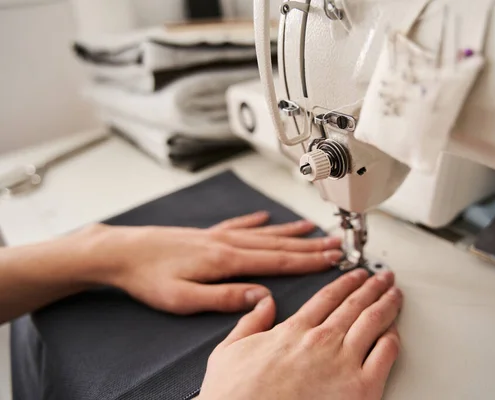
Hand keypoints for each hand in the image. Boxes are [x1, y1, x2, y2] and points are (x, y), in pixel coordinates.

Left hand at [87, 211, 342, 314]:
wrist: (122, 251)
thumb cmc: (148, 277)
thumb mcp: (183, 298)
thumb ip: (224, 298)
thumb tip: (261, 296)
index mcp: (227, 261)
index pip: (279, 262)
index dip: (309, 261)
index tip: (333, 259)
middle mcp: (228, 243)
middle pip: (279, 245)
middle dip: (311, 245)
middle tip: (337, 243)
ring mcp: (219, 235)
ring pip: (265, 233)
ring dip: (292, 232)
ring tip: (314, 229)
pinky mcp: (208, 234)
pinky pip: (240, 224)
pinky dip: (257, 221)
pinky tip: (266, 217)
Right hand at [199, 269, 402, 399]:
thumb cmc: (237, 397)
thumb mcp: (229, 351)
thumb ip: (250, 322)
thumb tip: (263, 303)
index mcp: (294, 331)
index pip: (328, 298)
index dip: (346, 283)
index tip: (357, 276)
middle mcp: (322, 341)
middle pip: (355, 304)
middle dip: (372, 287)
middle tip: (383, 278)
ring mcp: (344, 363)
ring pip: (373, 322)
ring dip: (387, 303)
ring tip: (394, 294)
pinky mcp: (362, 388)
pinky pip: (385, 354)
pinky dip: (393, 338)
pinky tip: (395, 331)